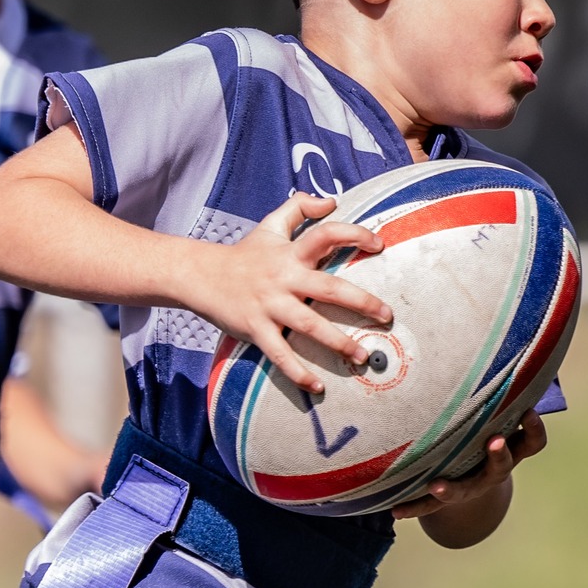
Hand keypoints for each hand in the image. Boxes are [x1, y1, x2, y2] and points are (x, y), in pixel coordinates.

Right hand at [176, 192, 388, 395]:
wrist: (201, 276)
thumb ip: (299, 209)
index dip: (354, 235)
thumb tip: (332, 201)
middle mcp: (284, 278)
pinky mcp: (256, 330)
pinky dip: (298, 372)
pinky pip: (280, 354)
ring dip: (338, 342)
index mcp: (291, 253)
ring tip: (361, 355)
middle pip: (329, 287)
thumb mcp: (269, 225)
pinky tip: (317, 386)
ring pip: (310, 325)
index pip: (326, 235)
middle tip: (386, 316)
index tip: (379, 245)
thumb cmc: (244, 254)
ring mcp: (270, 306)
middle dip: (361, 302)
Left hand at [394, 413, 547, 542]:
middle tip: (495, 441)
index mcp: (510, 450)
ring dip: (451, 490)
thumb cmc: (484, 436)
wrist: (473, 477)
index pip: (532, 443)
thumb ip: (495, 401)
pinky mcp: (447, 497)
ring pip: (464, 491)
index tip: (529, 413)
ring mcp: (471, 487)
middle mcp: (492, 472)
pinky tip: (395, 511)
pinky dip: (412, 508)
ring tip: (436, 486)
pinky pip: (429, 506)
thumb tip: (495, 342)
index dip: (534, 429)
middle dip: (499, 455)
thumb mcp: (494, 420)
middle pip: (502, 467)